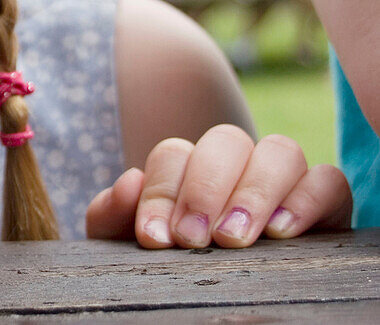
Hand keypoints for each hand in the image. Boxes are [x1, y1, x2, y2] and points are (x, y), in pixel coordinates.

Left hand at [86, 124, 351, 247]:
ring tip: (233, 239)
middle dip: (205, 188)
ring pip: (280, 151)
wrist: (211, 300)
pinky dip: (306, 199)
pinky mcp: (323, 203)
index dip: (161, 191)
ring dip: (254, 191)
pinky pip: (328, 180)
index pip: (174, 154)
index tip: (155, 238)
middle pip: (226, 141)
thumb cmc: (170, 267)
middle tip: (193, 239)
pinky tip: (282, 233)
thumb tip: (129, 182)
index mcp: (186, 169)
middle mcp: (235, 165)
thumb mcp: (133, 247)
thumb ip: (114, 216)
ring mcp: (281, 179)